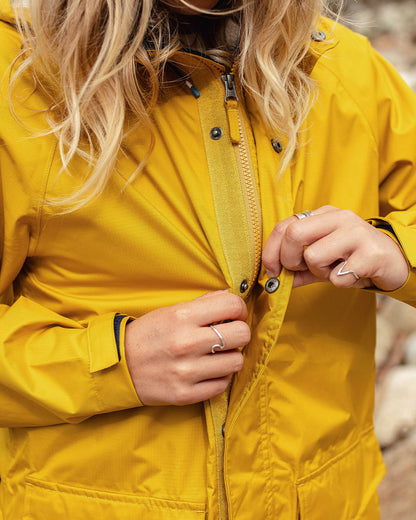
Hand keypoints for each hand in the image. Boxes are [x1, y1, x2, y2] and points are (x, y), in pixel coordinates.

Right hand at [124, 291, 249, 405]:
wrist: (117, 366)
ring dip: (230, 357)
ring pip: (236, 362)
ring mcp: (187, 371)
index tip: (234, 315)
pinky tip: (207, 371)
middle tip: (229, 335)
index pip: (232, 305)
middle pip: (242, 334)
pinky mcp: (185, 394)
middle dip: (239, 333)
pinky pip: (222, 385)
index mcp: (182, 316)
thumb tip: (230, 296)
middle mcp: (186, 343)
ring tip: (216, 355)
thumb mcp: (171, 311)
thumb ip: (203, 303)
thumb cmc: (147, 335)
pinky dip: (219, 377)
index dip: (239, 309)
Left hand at [262, 205, 408, 290]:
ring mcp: (357, 232)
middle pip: (294, 234)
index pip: (284, 226)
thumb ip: (297, 268)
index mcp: (323, 215)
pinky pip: (338, 277)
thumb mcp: (322, 261)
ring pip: (313, 256)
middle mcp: (339, 217)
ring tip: (336, 271)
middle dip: (290, 260)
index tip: (272, 271)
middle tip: (303, 270)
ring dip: (320, 273)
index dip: (271, 251)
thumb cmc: (353, 259)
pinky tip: (352, 276)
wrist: (395, 262)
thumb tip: (272, 280)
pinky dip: (340, 282)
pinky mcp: (371, 254)